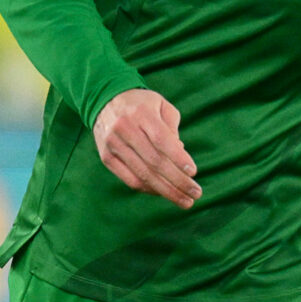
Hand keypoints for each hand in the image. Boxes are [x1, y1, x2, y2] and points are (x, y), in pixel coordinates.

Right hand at [93, 87, 199, 207]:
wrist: (104, 100)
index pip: (161, 139)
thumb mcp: (161, 105)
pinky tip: (164, 193)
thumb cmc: (142, 104)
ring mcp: (113, 144)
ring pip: (143, 174)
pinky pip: (130, 180)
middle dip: (177, 181)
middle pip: (153, 161)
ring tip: (185, 201)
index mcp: (141, 113)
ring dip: (166, 191)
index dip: (177, 158)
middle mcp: (125, 129)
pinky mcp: (106, 157)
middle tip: (196, 193)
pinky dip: (149, 189)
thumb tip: (181, 155)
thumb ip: (173, 128)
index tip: (193, 172)